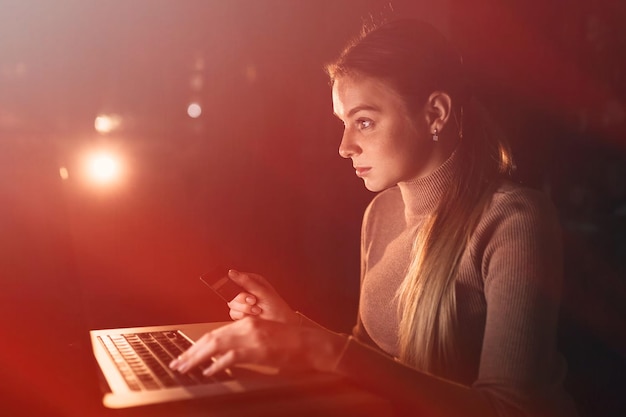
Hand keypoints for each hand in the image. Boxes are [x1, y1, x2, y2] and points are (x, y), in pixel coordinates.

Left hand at [169, 317, 345, 375]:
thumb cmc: (290, 342)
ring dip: (197, 358)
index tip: (185, 355)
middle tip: (177, 363)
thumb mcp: (263, 337)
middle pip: (210, 338)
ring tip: (185, 368)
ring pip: (216, 346)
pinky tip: (208, 371)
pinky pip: (231, 357)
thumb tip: (223, 355)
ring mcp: (252, 338)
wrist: (310, 343)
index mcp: (247, 323)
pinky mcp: (258, 350)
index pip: (214, 333)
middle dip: (190, 352)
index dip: (196, 345)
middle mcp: (247, 326)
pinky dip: (217, 364)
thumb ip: (244, 342)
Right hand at [226, 270, 298, 324]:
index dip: (234, 284)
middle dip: (242, 299)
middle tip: (253, 301)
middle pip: (232, 293)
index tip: (238, 289)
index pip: (235, 278)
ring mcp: (243, 303)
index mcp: (252, 281)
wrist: (281, 324)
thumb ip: (246, 282)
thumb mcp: (262, 291)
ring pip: (232, 304)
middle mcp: (246, 290)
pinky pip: (234, 313)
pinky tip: (253, 315)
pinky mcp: (241, 314)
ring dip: (244, 308)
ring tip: (257, 310)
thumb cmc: (276, 306)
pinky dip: (243, 315)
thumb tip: (232, 272)